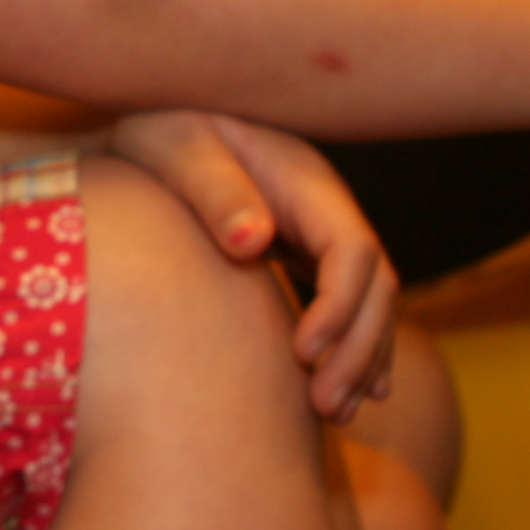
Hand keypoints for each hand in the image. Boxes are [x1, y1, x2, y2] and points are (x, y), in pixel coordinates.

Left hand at [109, 110, 399, 420]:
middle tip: (324, 407)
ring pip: (370, 302)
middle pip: (375, 285)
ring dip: (360, 359)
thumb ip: (215, 192)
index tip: (302, 353)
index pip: (353, 250)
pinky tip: (349, 394)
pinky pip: (345, 304)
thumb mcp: (177, 148)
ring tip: (333, 415)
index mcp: (304, 180)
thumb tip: (255, 241)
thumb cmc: (160, 128)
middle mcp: (325, 207)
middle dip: (359, 349)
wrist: (153, 115)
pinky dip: (352, 348)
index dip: (339, 306)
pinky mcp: (302, 250)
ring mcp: (319, 230)